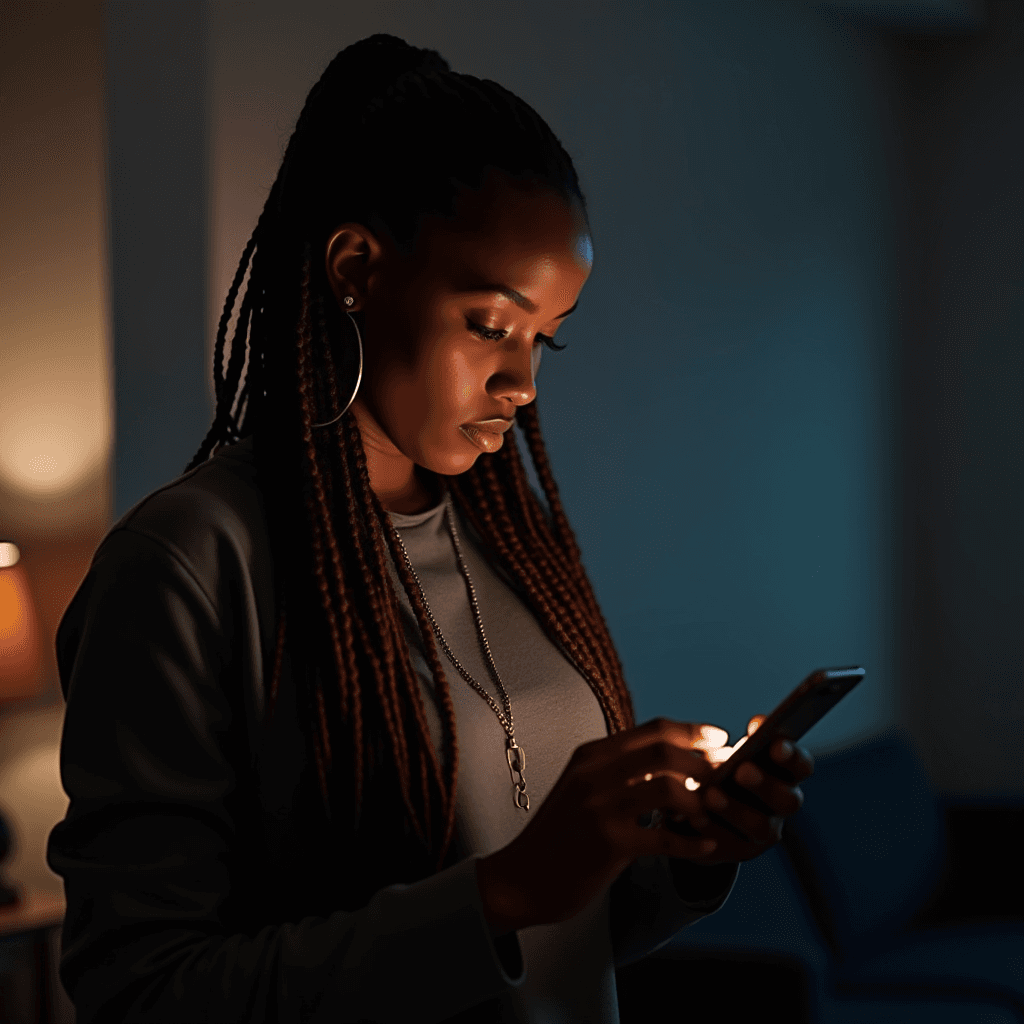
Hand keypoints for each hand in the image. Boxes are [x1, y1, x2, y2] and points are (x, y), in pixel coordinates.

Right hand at [476, 717, 734, 932]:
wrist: (522, 877)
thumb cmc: (559, 835)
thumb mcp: (581, 787)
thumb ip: (617, 769)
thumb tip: (668, 757)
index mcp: (591, 755)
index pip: (652, 729)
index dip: (692, 731)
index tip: (719, 738)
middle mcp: (595, 774)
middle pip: (664, 750)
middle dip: (704, 760)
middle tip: (727, 773)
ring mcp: (601, 807)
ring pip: (668, 789)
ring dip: (700, 800)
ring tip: (712, 813)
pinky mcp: (609, 843)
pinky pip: (665, 837)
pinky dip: (693, 843)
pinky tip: (707, 848)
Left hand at [667, 715, 814, 864]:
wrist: (704, 809)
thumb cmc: (726, 769)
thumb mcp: (737, 753)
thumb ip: (751, 740)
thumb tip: (758, 724)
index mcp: (786, 777)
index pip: (801, 767)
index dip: (792, 757)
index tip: (775, 745)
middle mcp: (780, 808)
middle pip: (787, 800)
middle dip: (765, 785)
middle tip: (742, 770)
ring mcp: (762, 834)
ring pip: (758, 826)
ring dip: (735, 809)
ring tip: (711, 794)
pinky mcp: (736, 851)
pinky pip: (727, 844)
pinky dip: (711, 829)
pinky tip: (694, 816)